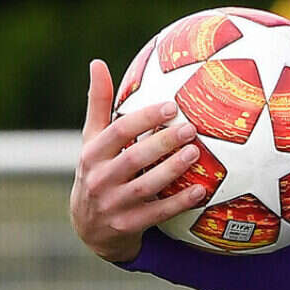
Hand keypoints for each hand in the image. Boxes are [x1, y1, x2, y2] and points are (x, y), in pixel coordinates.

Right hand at [69, 59, 205, 261]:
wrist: (88, 227)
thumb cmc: (98, 169)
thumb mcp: (92, 139)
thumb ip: (99, 104)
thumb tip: (96, 62)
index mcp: (92, 154)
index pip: (117, 133)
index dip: (144, 119)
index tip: (172, 106)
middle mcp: (99, 179)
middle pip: (132, 159)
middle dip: (161, 143)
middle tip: (190, 128)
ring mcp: (112, 205)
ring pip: (145, 187)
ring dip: (171, 171)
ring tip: (195, 153)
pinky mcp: (127, 226)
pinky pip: (156, 214)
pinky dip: (178, 203)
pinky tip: (201, 191)